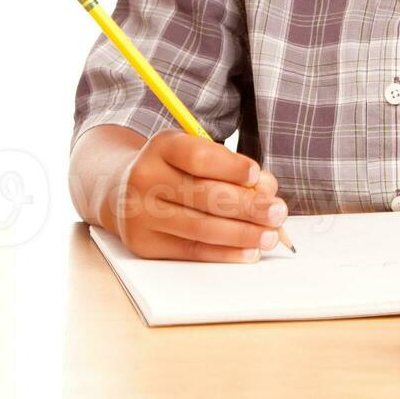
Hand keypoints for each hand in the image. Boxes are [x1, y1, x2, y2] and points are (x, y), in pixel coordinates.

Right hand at [113, 130, 287, 262]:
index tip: (257, 176)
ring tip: (269, 236)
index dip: (231, 167)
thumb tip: (267, 193)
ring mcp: (141, 213)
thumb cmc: (174, 171)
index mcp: (162, 147)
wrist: (122, 191)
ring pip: (200, 227)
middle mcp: (145, 178)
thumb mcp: (195, 155)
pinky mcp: (145, 243)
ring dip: (242, 234)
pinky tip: (248, 252)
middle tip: (277, 212)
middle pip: (202, 195)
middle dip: (247, 206)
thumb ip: (231, 168)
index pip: (198, 156)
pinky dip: (225, 253)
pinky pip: (191, 251)